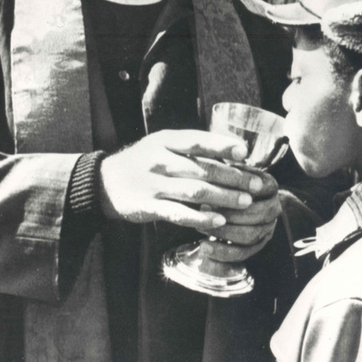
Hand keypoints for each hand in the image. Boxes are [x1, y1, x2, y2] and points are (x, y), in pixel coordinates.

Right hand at [99, 130, 267, 230]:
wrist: (104, 182)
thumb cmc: (144, 161)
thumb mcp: (162, 144)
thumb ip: (191, 148)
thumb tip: (233, 151)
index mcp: (165, 141)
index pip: (197, 140)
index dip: (222, 145)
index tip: (245, 152)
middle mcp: (160, 160)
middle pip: (202, 168)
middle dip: (233, 177)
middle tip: (256, 184)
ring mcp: (153, 184)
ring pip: (194, 191)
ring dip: (224, 197)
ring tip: (245, 202)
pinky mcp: (148, 206)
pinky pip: (178, 213)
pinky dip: (200, 217)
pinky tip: (219, 221)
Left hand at [199, 176, 281, 261]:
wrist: (230, 197)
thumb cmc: (225, 179)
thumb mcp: (227, 169)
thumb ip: (225, 169)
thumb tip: (218, 168)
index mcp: (269, 185)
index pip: (258, 190)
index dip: (236, 193)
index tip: (213, 193)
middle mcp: (274, 207)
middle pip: (257, 215)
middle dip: (230, 215)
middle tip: (205, 212)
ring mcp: (268, 227)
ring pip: (250, 236)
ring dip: (224, 233)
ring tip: (201, 228)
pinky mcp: (258, 244)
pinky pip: (243, 253)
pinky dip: (223, 253)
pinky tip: (204, 248)